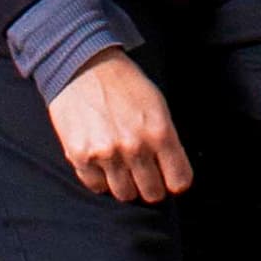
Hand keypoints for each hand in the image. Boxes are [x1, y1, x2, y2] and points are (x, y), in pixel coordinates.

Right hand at [47, 51, 193, 201]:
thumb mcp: (158, 106)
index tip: (169, 178)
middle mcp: (134, 147)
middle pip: (152, 194)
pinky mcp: (80, 156)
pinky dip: (101, 179)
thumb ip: (166, 140)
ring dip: (126, 184)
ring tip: (122, 166)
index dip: (175, 182)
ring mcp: (106, 154)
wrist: (83, 66)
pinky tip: (102, 162)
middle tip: (144, 173)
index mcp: (159, 132)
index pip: (179, 182)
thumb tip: (171, 173)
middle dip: (151, 186)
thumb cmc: (124, 85)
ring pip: (124, 195)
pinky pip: (97, 187)